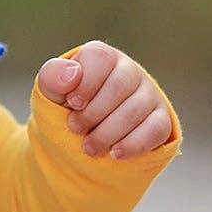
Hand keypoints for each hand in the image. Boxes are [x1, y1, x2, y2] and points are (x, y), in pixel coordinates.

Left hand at [36, 41, 173, 158]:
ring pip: (136, 110)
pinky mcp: (160, 119)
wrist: (81, 137)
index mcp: (102, 58)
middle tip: (75, 128)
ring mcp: (148, 95)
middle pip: (119, 86)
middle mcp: (129, 71)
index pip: (100, 58)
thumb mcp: (51, 92)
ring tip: (88, 147)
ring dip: (107, 133)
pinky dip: (133, 144)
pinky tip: (115, 154)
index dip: (84, 84)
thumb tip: (72, 73)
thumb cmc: (67, 107)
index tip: (72, 103)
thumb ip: (52, 77)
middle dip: (92, 113)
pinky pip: (156, 129)